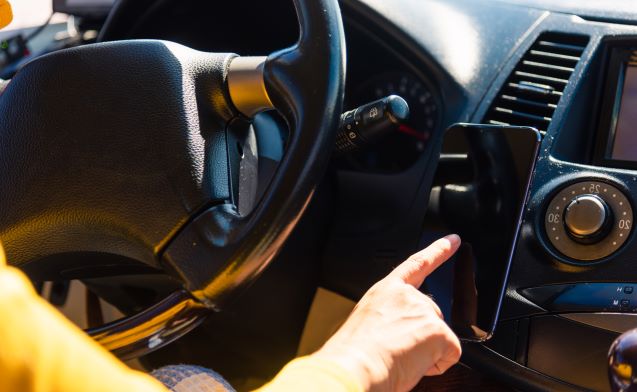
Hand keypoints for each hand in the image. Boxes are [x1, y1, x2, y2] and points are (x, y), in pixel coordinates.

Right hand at [313, 235, 461, 391]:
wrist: (356, 365)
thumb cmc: (355, 353)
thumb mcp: (367, 324)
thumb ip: (389, 318)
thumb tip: (400, 335)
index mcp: (386, 291)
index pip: (417, 264)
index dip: (438, 251)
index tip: (453, 240)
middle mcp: (408, 296)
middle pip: (432, 315)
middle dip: (422, 336)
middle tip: (397, 350)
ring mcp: (425, 311)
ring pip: (439, 337)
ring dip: (425, 353)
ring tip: (399, 357)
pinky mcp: (439, 330)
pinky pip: (450, 354)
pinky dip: (437, 366)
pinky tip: (414, 365)